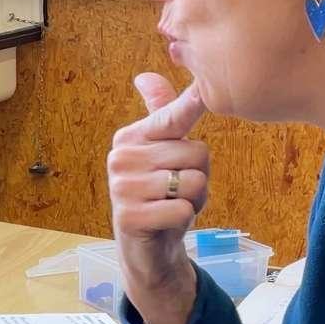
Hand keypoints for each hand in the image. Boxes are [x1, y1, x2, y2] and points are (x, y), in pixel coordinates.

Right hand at [108, 73, 210, 323]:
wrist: (148, 248)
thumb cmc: (162, 194)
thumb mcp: (164, 153)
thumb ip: (161, 115)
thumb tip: (143, 75)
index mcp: (130, 138)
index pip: (172, 118)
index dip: (192, 105)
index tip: (203, 88)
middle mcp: (121, 158)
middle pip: (196, 152)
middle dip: (199, 176)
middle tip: (176, 191)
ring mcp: (121, 188)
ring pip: (193, 181)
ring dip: (194, 200)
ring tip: (172, 206)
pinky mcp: (128, 217)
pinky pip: (182, 208)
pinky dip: (184, 219)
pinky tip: (167, 223)